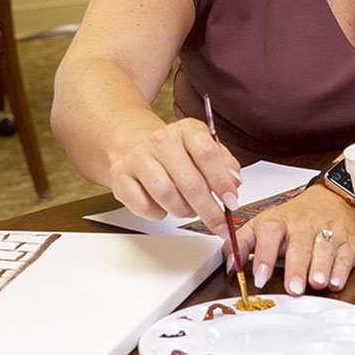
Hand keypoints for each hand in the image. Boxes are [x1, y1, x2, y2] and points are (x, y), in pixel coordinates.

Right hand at [104, 117, 240, 233]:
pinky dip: (158, 213)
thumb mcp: (205, 150)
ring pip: (166, 194)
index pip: (206, 153)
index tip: (231, 201)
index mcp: (186, 130)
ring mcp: (138, 156)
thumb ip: (225, 165)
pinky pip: (144, 206)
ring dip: (182, 211)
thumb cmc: (176, 153)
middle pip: (189, 180)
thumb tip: (234, 182)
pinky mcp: (120, 175)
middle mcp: (161, 139)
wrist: (135, 145)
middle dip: (208, 209)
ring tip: (188, 210)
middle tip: (218, 225)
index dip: (221, 181)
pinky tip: (163, 205)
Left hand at [247, 185, 354, 296]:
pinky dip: (341, 269)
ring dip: (320, 266)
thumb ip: (243, 243)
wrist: (331, 198)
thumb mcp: (264, 225)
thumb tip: (228, 264)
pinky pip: (345, 255)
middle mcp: (303, 225)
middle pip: (299, 244)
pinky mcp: (348, 241)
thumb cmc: (294, 218)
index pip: (269, 234)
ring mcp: (327, 231)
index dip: (264, 255)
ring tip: (316, 282)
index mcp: (279, 221)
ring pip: (324, 248)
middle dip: (296, 267)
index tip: (260, 276)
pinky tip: (335, 281)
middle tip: (293, 288)